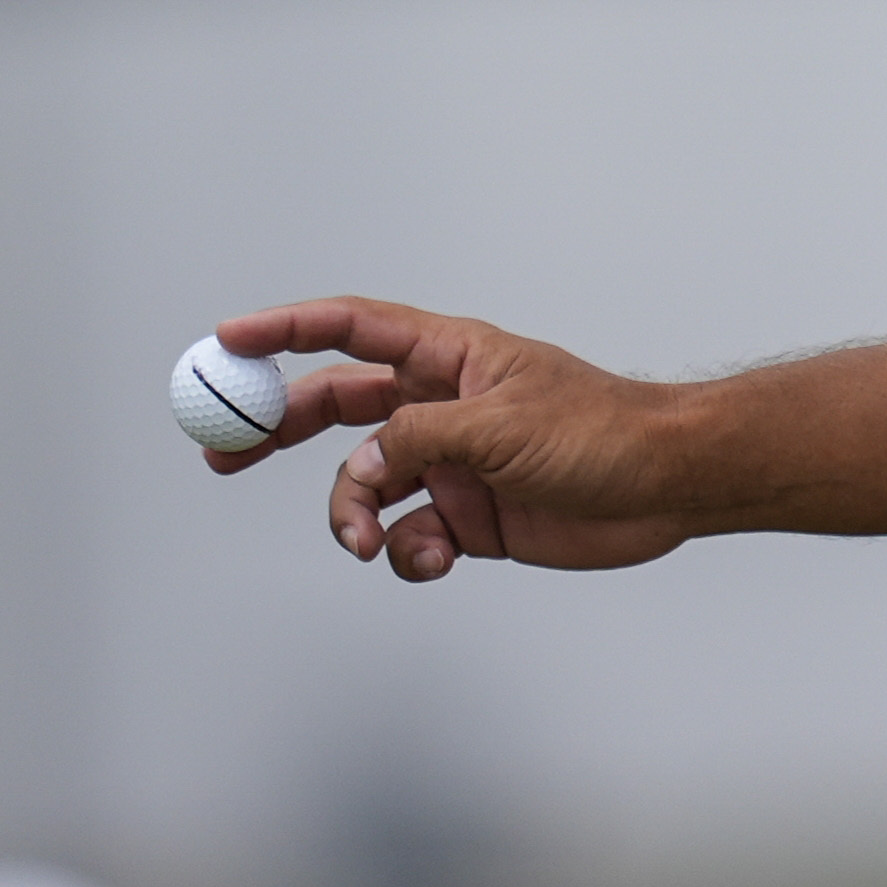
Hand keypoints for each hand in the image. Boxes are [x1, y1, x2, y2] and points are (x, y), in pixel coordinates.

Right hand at [208, 298, 697, 583]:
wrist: (666, 487)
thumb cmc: (605, 433)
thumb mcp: (502, 424)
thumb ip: (419, 440)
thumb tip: (363, 466)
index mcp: (454, 357)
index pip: (355, 329)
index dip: (288, 329)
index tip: (228, 340)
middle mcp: (445, 405)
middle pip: (338, 407)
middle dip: (277, 428)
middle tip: (221, 452)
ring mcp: (453, 462)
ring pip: (365, 486)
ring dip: (349, 515)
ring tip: (362, 539)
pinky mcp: (469, 516)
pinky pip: (405, 537)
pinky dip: (404, 553)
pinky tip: (434, 557)